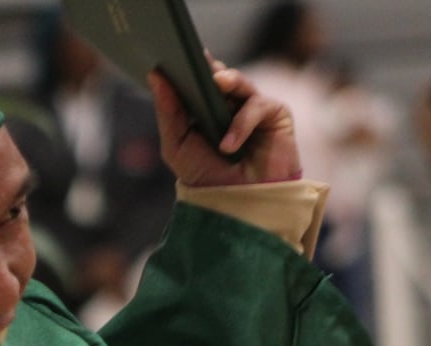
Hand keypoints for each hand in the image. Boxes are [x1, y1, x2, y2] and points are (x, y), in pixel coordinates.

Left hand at [149, 59, 300, 187]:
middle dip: (207, 68)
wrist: (239, 205)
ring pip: (240, 83)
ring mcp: (252, 108)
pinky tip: (228, 145)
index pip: (194, 80)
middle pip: (218, 75)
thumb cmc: (207, 177)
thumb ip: (168, 112)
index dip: (186, 68)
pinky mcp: (275, 116)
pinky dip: (242, 124)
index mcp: (204, 107)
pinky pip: (258, 107)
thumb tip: (155, 76)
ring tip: (217, 82)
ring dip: (229, 80)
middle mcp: (228, 104)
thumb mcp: (177, 146)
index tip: (172, 55)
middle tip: (198, 60)